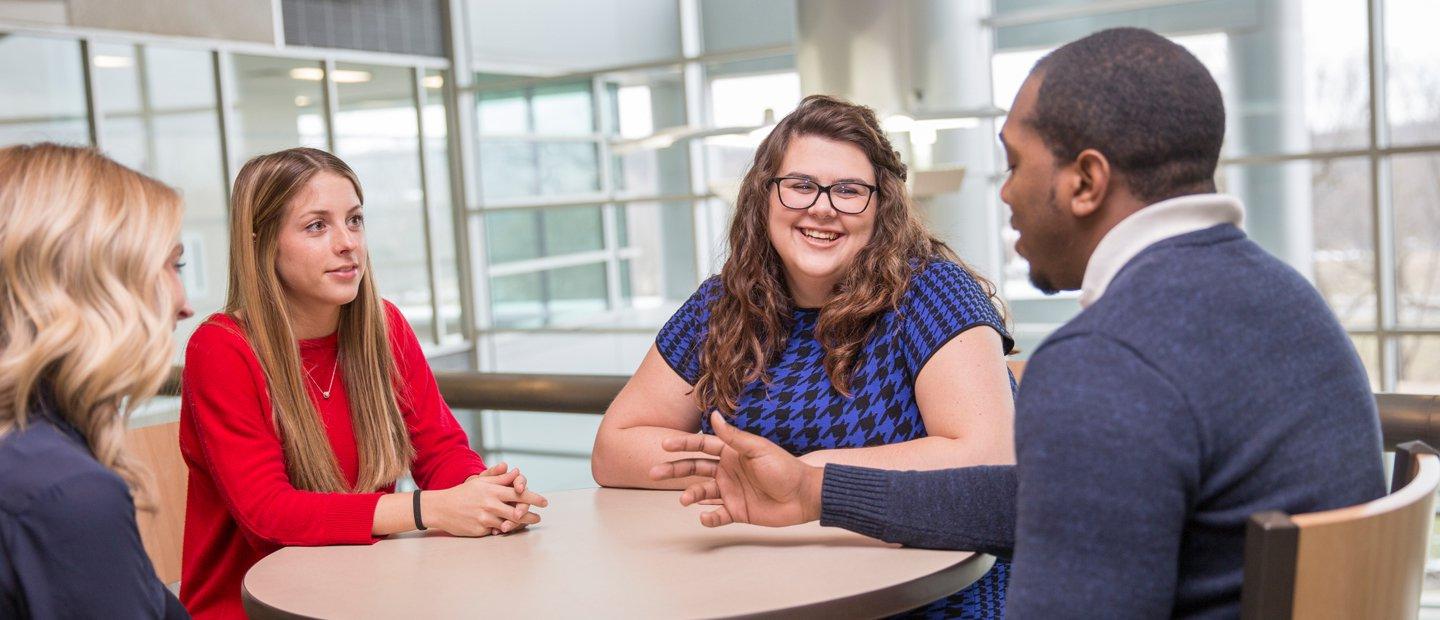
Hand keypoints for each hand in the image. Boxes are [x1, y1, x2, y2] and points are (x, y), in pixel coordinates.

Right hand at [428, 467, 547, 536]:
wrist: (441, 508)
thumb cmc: (463, 493)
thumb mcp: (481, 482)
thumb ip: (499, 477)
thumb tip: (515, 471)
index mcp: (492, 490)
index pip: (518, 494)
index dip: (534, 498)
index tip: (544, 502)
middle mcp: (490, 504)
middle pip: (517, 512)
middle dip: (530, 516)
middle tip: (538, 517)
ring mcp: (484, 518)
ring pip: (508, 524)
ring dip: (519, 525)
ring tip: (527, 524)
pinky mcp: (480, 530)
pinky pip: (495, 531)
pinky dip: (502, 530)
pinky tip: (507, 529)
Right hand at [650, 412, 822, 527]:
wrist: (804, 495)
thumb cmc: (784, 468)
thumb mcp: (758, 449)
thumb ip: (734, 437)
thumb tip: (713, 416)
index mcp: (732, 453)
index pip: (702, 446)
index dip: (683, 444)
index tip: (664, 445)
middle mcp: (727, 471)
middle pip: (694, 468)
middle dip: (674, 469)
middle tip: (654, 472)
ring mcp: (731, 491)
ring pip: (702, 492)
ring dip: (690, 494)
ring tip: (683, 499)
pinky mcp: (737, 511)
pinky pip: (717, 514)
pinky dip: (709, 517)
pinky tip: (704, 516)